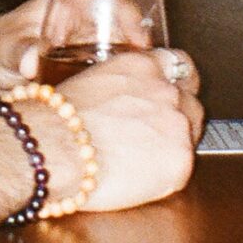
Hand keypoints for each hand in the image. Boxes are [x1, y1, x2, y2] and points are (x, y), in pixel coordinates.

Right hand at [52, 48, 204, 211]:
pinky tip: (139, 178)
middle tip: (153, 136)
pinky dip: (165, 175)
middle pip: (190, 101)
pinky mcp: (180, 160)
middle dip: (177, 117)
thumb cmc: (55, 121)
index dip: (176, 82)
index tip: (173, 93)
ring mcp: (177, 124)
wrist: (52, 150)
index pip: (179, 64)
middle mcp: (166, 90)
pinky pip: (182, 168)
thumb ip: (121, 86)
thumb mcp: (90, 82)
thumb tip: (122, 102)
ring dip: (172, 144)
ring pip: (190, 133)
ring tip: (141, 160)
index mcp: (143, 66)